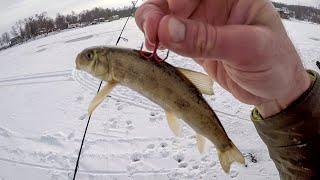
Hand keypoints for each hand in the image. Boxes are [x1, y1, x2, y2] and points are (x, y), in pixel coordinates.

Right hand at [135, 0, 310, 117]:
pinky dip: (158, 40)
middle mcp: (214, 4)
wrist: (273, 90)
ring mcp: (202, 23)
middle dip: (157, 11)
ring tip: (151, 43)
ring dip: (152, 25)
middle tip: (151, 32)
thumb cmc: (273, 63)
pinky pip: (169, 36)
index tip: (171, 17)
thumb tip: (167, 29)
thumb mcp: (247, 49)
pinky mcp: (194, 42)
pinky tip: (156, 49)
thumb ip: (207, 39)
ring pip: (166, 15)